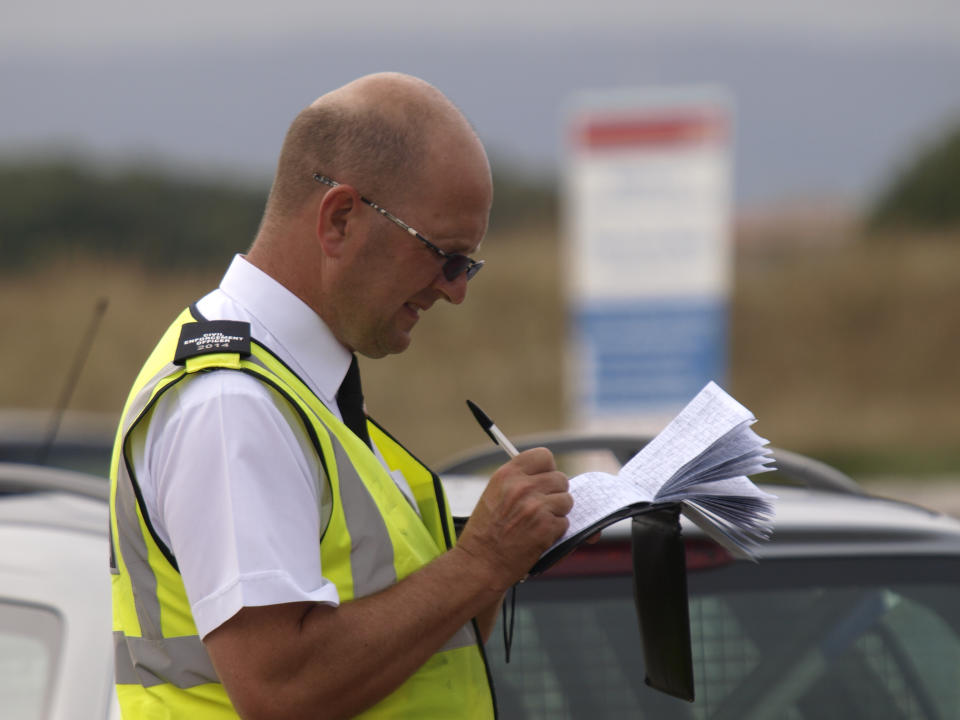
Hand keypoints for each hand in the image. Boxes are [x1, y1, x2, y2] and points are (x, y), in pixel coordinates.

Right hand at [455, 447, 571, 590]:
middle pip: (560, 479)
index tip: (543, 480)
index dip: (547, 469)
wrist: (479, 564)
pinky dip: (556, 532)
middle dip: (555, 493)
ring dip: (557, 513)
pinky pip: (565, 523)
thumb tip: (550, 477)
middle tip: (540, 508)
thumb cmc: (485, 533)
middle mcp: (522, 487)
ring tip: (537, 523)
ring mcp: (536, 506)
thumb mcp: (494, 495)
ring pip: (567, 501)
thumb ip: (519, 482)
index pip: (543, 456)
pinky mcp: (547, 527)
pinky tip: (538, 537)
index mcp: (507, 474)